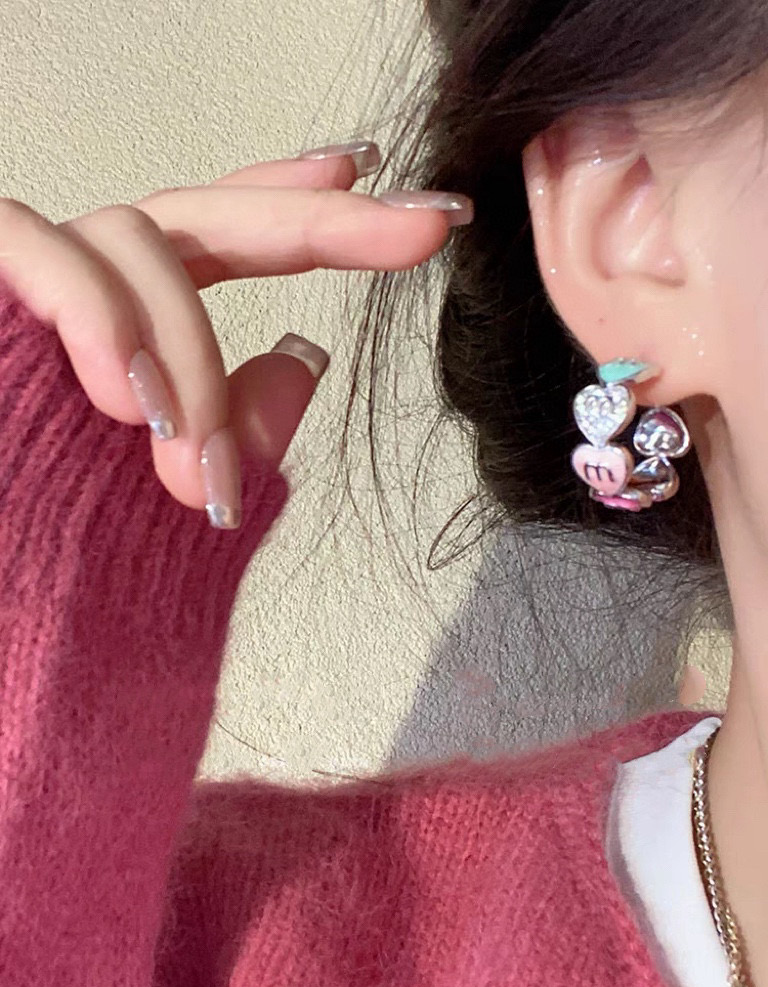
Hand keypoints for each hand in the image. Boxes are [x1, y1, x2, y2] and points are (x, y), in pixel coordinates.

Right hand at [0, 145, 470, 525]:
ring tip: (194, 453)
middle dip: (320, 220)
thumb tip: (306, 359)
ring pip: (137, 240)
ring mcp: (32, 281)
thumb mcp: (171, 511)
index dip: (298, 207)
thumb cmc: (55, 571)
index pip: (218, 245)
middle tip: (423, 228)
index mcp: (136, 333)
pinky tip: (134, 398)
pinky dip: (100, 323)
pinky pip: (41, 254)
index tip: (385, 184)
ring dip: (187, 349)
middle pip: (203, 214)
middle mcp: (89, 292)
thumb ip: (235, 434)